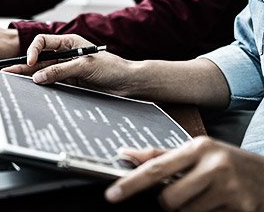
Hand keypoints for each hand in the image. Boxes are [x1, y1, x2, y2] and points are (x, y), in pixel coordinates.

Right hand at [3, 34, 133, 95]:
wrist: (128, 84)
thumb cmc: (113, 68)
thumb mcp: (85, 66)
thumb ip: (60, 70)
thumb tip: (38, 76)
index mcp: (69, 42)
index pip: (43, 42)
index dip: (34, 51)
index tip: (30, 63)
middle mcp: (65, 54)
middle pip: (39, 58)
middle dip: (22, 64)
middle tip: (5, 70)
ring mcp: (66, 69)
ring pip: (42, 71)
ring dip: (28, 76)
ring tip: (10, 79)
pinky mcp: (69, 82)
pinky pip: (50, 82)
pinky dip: (40, 85)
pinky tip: (29, 87)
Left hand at [105, 137, 263, 211]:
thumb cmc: (226, 162)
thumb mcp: (196, 152)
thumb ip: (160, 155)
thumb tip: (125, 154)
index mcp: (199, 148)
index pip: (156, 169)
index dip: (131, 184)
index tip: (112, 194)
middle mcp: (214, 166)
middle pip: (169, 200)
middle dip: (168, 203)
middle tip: (182, 193)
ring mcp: (230, 190)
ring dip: (189, 210)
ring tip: (204, 197)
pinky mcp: (242, 209)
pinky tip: (217, 203)